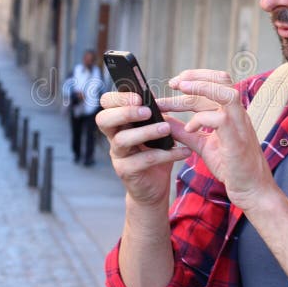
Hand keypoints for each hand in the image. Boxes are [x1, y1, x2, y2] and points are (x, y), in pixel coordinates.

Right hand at [96, 92, 191, 207]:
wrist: (153, 189)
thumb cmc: (155, 153)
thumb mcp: (156, 131)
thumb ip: (154, 115)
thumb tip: (156, 97)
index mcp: (118, 122)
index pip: (106, 103)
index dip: (118, 98)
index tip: (139, 97)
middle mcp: (113, 137)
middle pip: (104, 119)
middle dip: (125, 112)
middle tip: (147, 111)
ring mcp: (118, 155)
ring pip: (122, 140)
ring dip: (145, 132)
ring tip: (166, 128)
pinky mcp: (126, 172)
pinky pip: (144, 160)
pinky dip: (166, 154)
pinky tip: (183, 151)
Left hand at [161, 70, 276, 210]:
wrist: (252, 190)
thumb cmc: (231, 167)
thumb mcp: (203, 145)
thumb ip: (185, 132)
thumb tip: (165, 120)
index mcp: (231, 113)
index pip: (215, 84)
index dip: (194, 79)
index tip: (174, 83)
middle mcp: (238, 114)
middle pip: (221, 81)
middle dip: (195, 77)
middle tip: (172, 82)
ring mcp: (240, 125)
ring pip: (226, 93)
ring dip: (201, 87)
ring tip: (179, 88)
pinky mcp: (238, 140)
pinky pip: (221, 119)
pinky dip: (200, 120)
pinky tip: (189, 128)